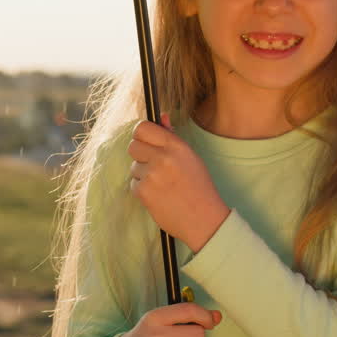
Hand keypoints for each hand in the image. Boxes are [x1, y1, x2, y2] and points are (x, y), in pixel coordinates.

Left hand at [128, 114, 230, 252]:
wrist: (203, 219)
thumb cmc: (199, 187)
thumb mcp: (190, 157)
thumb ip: (172, 136)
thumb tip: (161, 116)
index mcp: (176, 146)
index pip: (143, 128)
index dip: (141, 134)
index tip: (145, 141)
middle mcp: (163, 157)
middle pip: (132, 146)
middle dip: (140, 154)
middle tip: (153, 164)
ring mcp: (151, 174)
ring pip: (133, 166)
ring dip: (143, 174)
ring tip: (162, 184)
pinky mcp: (143, 191)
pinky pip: (133, 183)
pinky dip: (143, 189)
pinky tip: (159, 195)